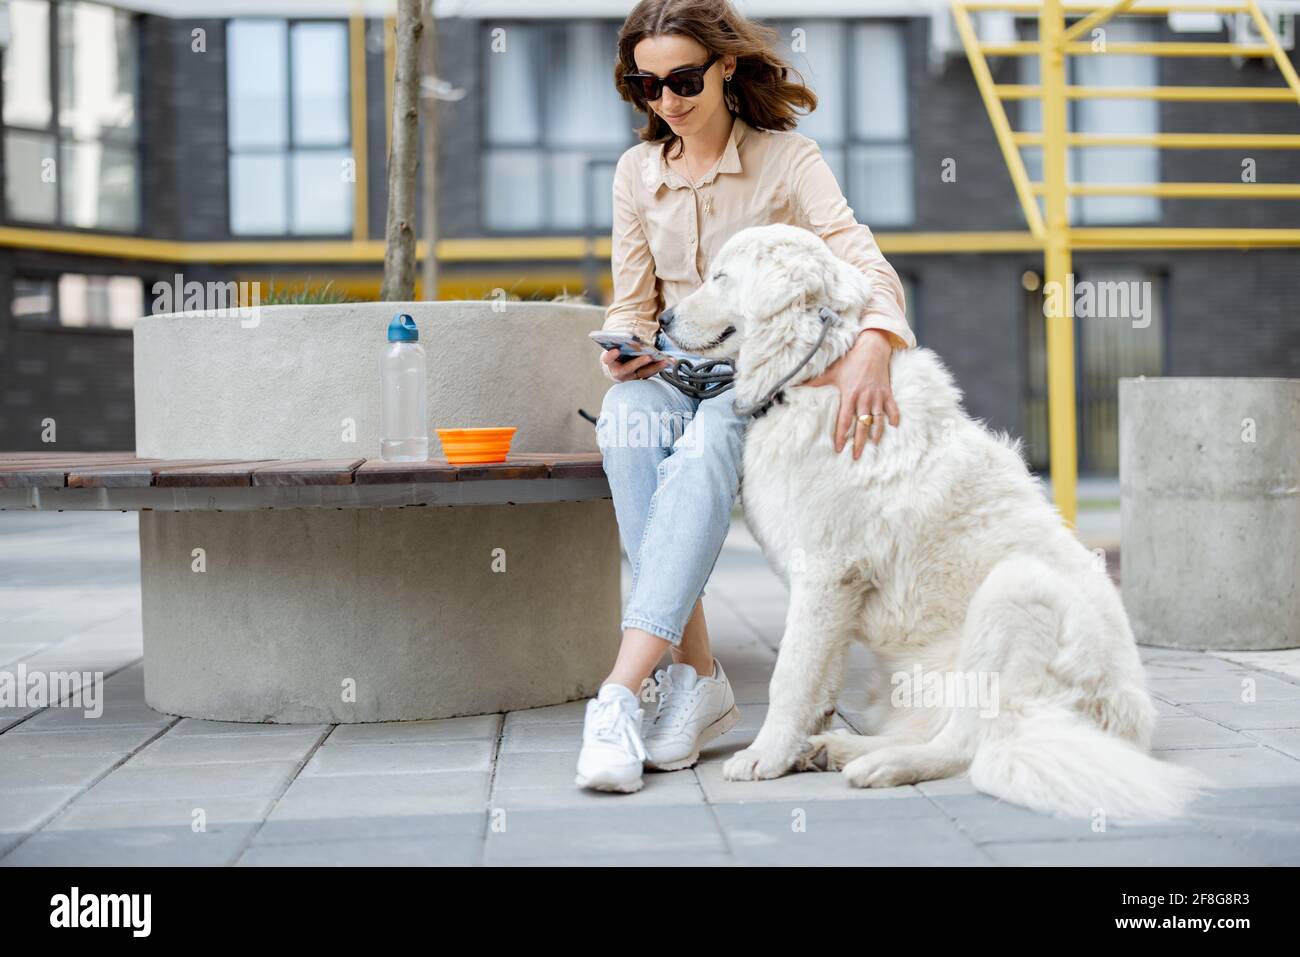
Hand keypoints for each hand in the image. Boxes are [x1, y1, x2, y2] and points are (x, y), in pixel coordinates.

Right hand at [602, 348, 671, 382]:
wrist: (617, 366)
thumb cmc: (617, 353)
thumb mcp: (615, 346)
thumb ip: (620, 342)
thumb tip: (631, 334)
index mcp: (609, 362)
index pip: (607, 360)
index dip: (610, 356)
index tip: (616, 350)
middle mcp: (618, 373)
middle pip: (628, 369)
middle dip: (638, 362)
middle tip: (648, 356)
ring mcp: (630, 378)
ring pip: (643, 373)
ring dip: (655, 366)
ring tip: (666, 360)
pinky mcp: (641, 378)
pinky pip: (651, 373)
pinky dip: (660, 366)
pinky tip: (670, 361)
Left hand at [794, 329, 899, 458]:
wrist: (872, 348)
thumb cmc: (850, 361)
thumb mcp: (831, 372)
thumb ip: (814, 383)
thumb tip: (793, 387)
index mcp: (850, 395)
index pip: (844, 420)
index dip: (841, 435)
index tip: (839, 449)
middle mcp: (864, 398)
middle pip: (862, 425)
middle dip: (859, 442)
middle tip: (856, 456)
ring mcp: (877, 396)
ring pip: (878, 420)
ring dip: (876, 433)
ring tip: (873, 444)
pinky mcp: (887, 392)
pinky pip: (892, 408)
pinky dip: (894, 417)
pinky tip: (894, 426)